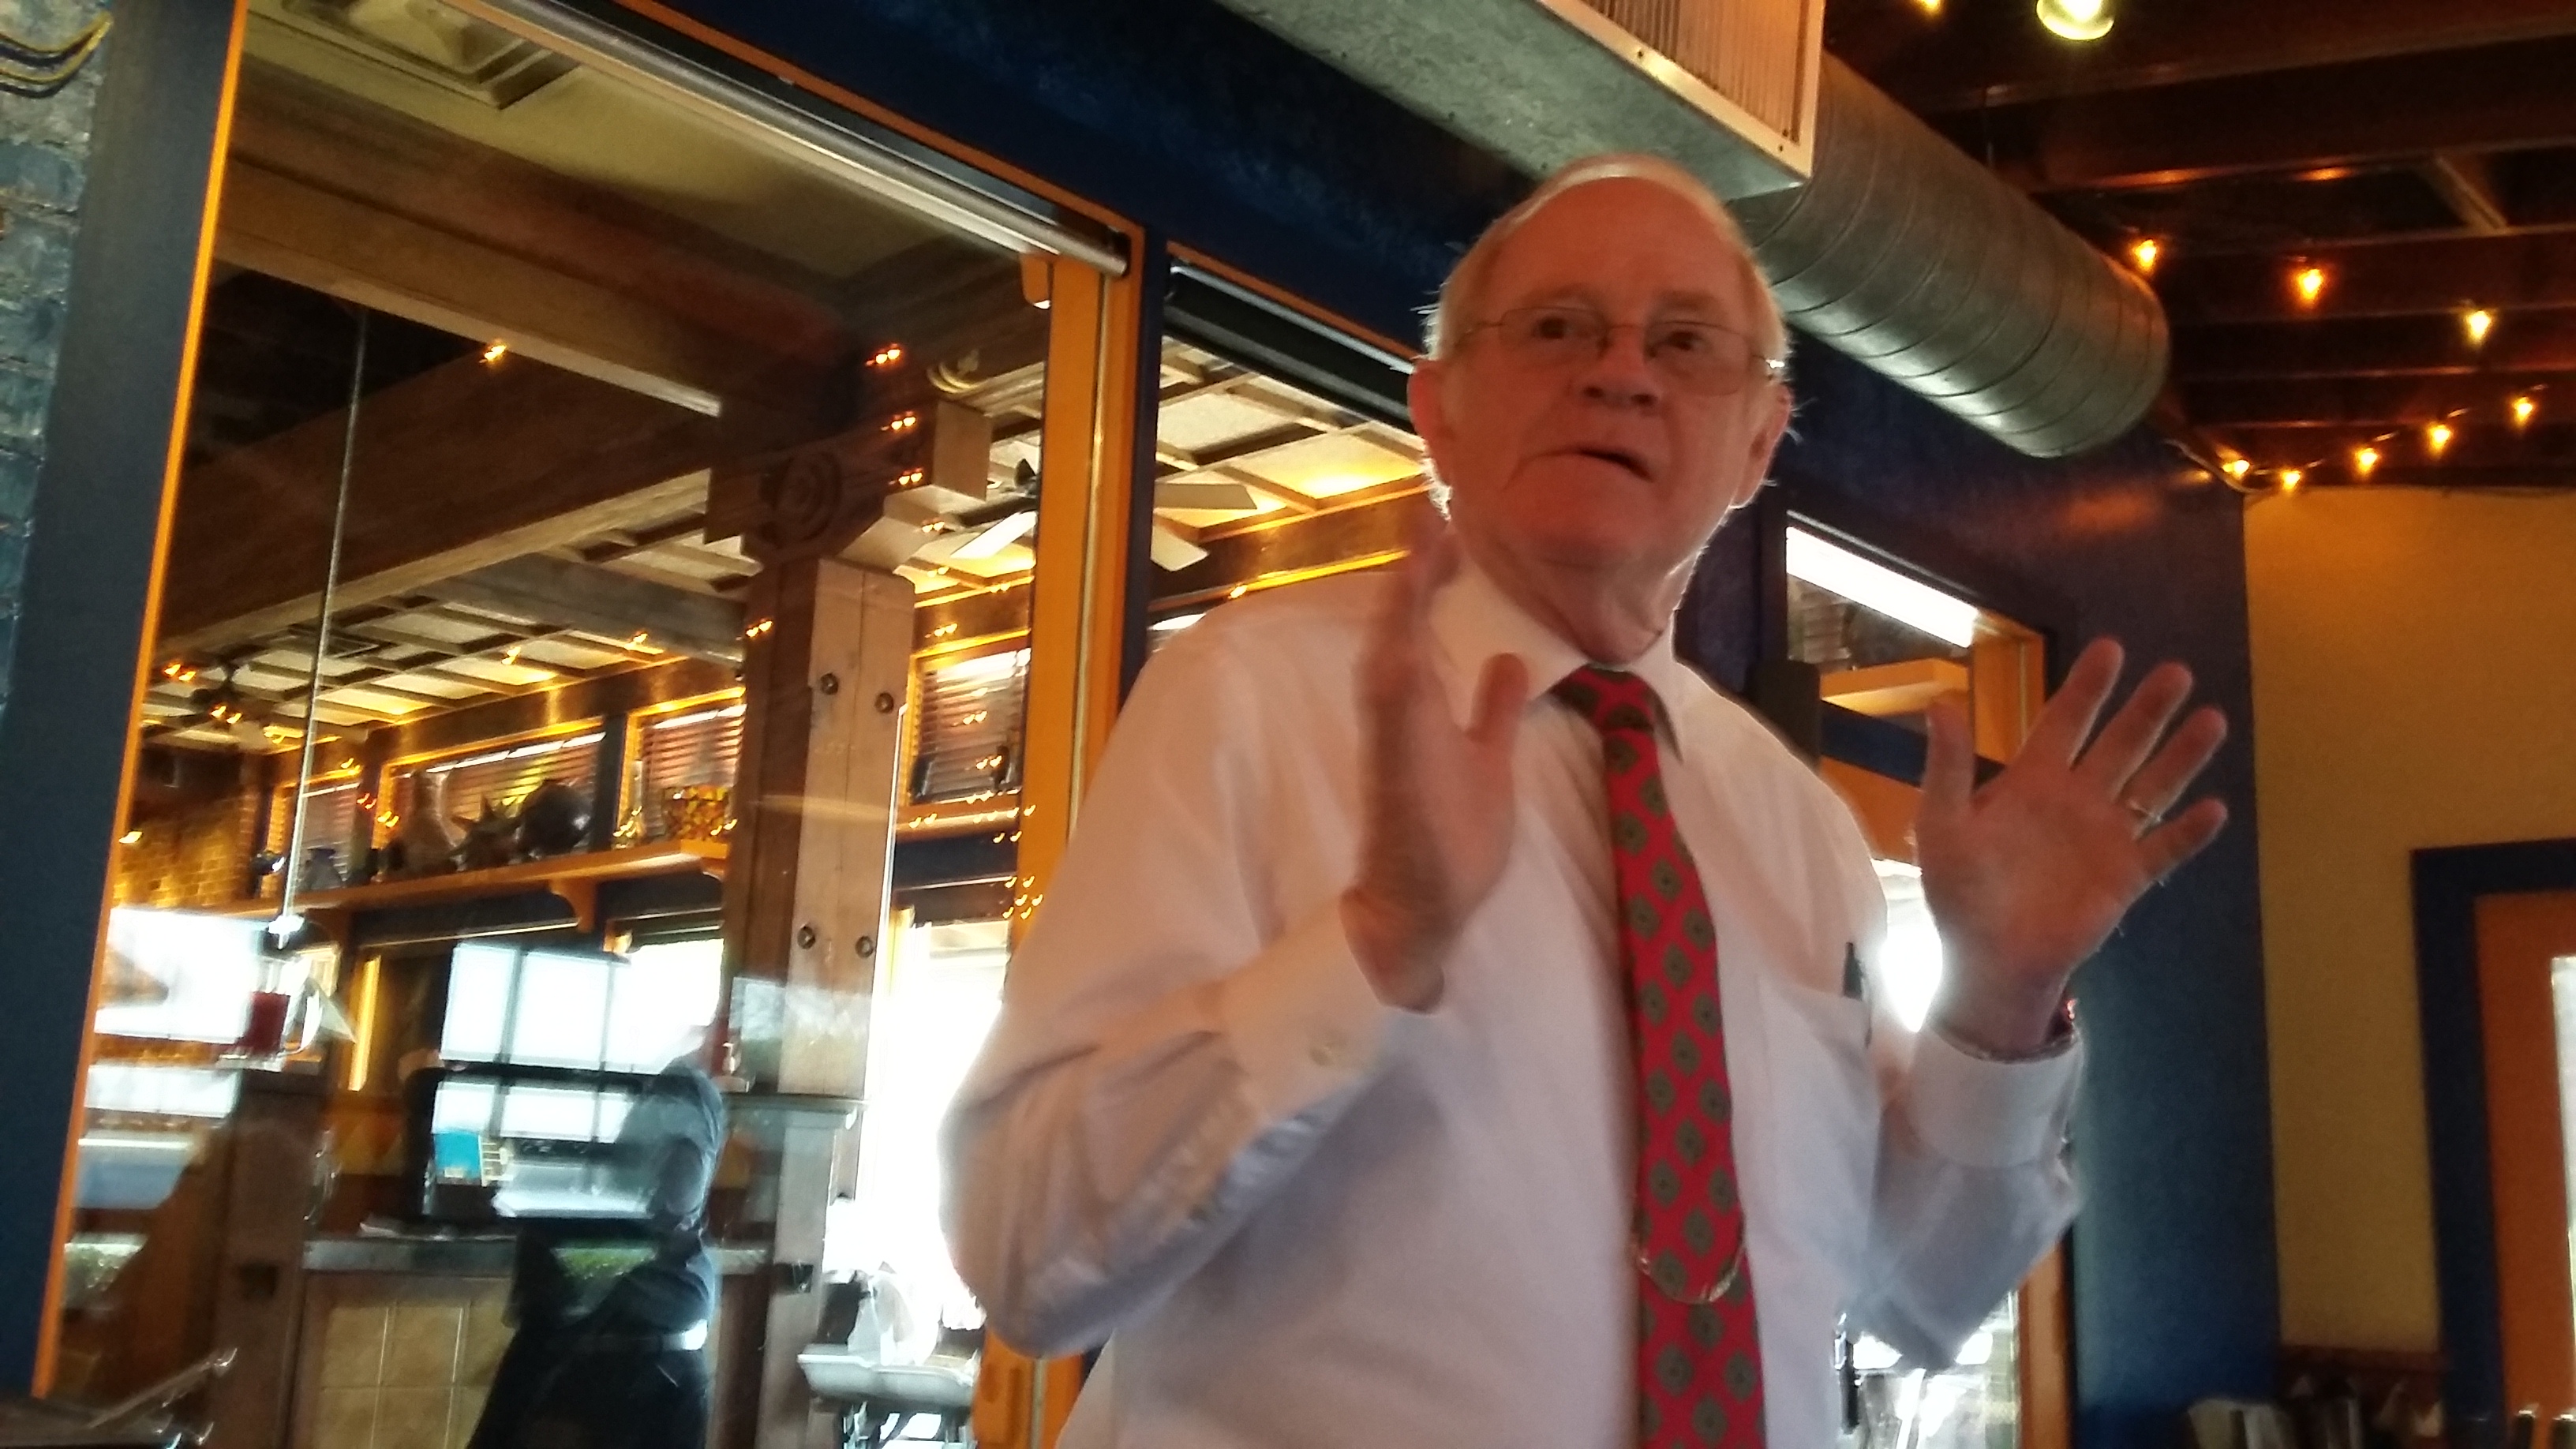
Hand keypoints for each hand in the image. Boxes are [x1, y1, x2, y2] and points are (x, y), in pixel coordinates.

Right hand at [1341, 517, 1529, 1010]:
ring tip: (1422, 536)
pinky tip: (1406, 605)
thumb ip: (1494, 711)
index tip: (1444, 525)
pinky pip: (1391, 690)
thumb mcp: (1490, 761)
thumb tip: (1509, 660)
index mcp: (1421, 708)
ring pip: (1391, 645)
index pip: (1422, 628)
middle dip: (1413, 566)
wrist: (1425, 910)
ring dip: (1404, 591)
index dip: (1431, 577)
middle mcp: (1400, 710)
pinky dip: (1397, 648)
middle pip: (1400, 623)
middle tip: (1428, 505)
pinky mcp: (1393, 756)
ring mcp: (1393, 731)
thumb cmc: (1451, 843)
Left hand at [1916, 639, 2229, 1053]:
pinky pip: (2165, 849)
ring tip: (2213, 719)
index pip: (2065, 721)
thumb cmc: (1960, 892)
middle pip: (2121, 743)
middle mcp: (2077, 799)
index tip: (2113, 648)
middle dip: (2148, 709)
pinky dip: (2188, 832)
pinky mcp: (2127, 877)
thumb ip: (1947, 767)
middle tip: (2177, 672)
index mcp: (2032, 781)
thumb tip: (1942, 702)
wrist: (1988, 958)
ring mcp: (2106, 837)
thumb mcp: (1943, 824)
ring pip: (2153, 786)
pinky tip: (2214, 808)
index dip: (2088, 687)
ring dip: (2182, 756)